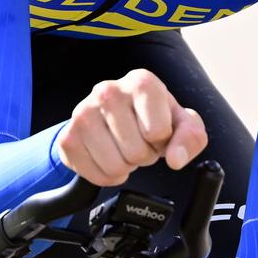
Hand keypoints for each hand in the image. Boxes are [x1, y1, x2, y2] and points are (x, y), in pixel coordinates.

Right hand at [56, 68, 206, 185]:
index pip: (158, 132)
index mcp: (141, 82)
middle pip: (136, 152)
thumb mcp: (181, 124)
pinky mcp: (68, 137)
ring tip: (124, 148)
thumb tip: (175, 159)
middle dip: (143, 156)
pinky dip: (106, 176)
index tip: (157, 132)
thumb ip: (190, 138)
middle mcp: (108, 91)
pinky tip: (108, 158)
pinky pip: (94, 175)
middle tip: (139, 142)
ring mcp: (83, 113)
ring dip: (124, 166)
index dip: (162, 141)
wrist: (113, 117)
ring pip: (114, 165)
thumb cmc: (152, 117)